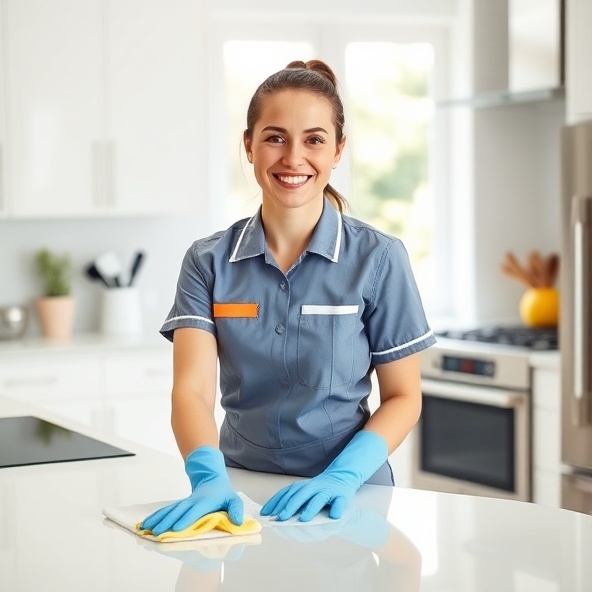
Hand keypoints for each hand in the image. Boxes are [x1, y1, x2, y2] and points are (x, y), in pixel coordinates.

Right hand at [140, 446, 242, 535]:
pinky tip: (147, 523)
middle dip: (167, 522)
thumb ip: (236, 510)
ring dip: (158, 519)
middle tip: (157, 533)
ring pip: (170, 511)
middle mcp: (192, 502)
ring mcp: (185, 503)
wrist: (212, 478)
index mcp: (205, 502)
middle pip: (178, 512)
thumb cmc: (223, 493)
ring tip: (146, 528)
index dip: (186, 520)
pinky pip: (167, 510)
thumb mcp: (234, 499)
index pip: (195, 511)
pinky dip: (156, 516)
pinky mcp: (180, 505)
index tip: (177, 529)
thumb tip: (238, 522)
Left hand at [261, 430, 387, 521]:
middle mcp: (315, 487)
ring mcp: (329, 491)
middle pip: (301, 495)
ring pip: (319, 499)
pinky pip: (340, 503)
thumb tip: (272, 514)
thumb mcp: (304, 492)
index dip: (277, 503)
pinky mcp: (343, 497)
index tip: (266, 514)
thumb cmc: (319, 492)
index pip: (287, 494)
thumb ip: (292, 501)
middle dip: (290, 506)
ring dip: (311, 508)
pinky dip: (337, 508)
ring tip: (304, 519)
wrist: (343, 478)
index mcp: (302, 487)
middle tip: (281, 518)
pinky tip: (333, 516)